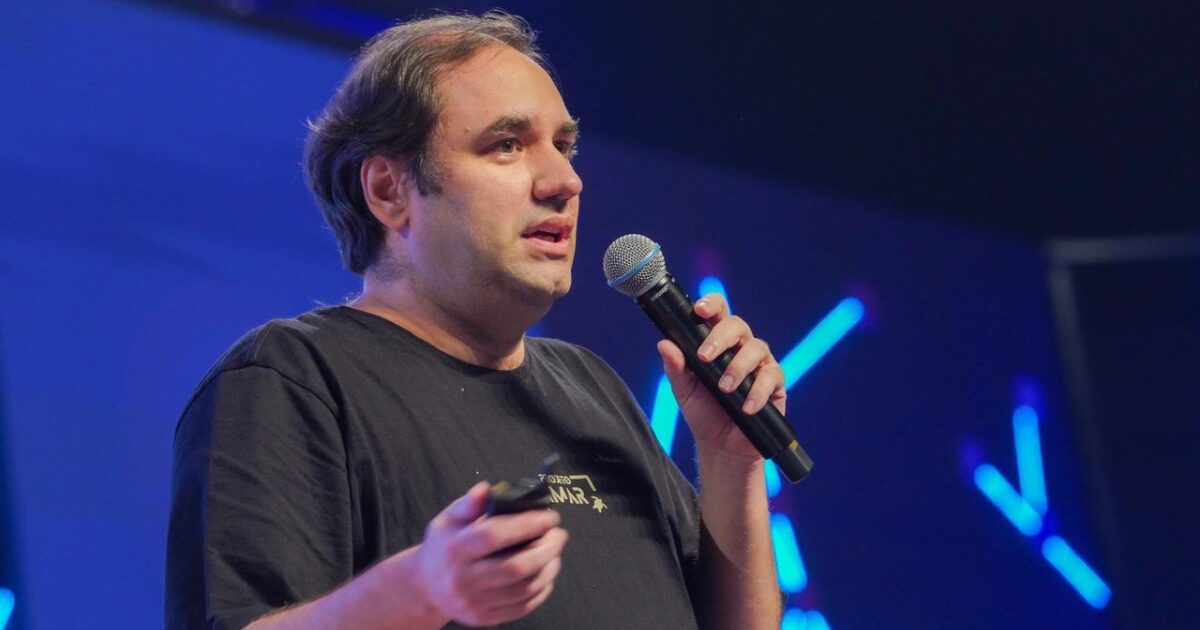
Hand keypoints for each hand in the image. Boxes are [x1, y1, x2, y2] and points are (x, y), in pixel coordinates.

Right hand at [415, 482, 568, 625]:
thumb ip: (470, 503)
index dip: (528, 524)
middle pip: (517, 566)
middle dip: (547, 549)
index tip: (549, 517)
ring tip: (555, 552)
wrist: (425, 587)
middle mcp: (464, 578)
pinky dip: (542, 589)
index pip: (495, 535)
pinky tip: (546, 573)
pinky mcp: (485, 618)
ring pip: (524, 588)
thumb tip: (488, 489)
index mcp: (455, 549)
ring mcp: (475, 602)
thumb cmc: (443, 546)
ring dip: (549, 568)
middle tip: (559, 535)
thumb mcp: (448, 519)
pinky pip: (522, 607)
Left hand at [657, 293, 786, 460]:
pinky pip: (772, 376)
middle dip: (720, 337)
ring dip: (738, 367)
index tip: (699, 310)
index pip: (718, 313)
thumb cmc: (703, 413)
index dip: (711, 304)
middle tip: (705, 357)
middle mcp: (741, 348)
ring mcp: (760, 364)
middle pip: (738, 324)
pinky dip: (758, 391)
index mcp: (718, 342)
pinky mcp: (775, 385)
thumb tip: (664, 344)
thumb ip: (675, 367)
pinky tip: (746, 406)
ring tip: (725, 388)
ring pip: (757, 348)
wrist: (722, 448)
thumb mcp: (684, 391)